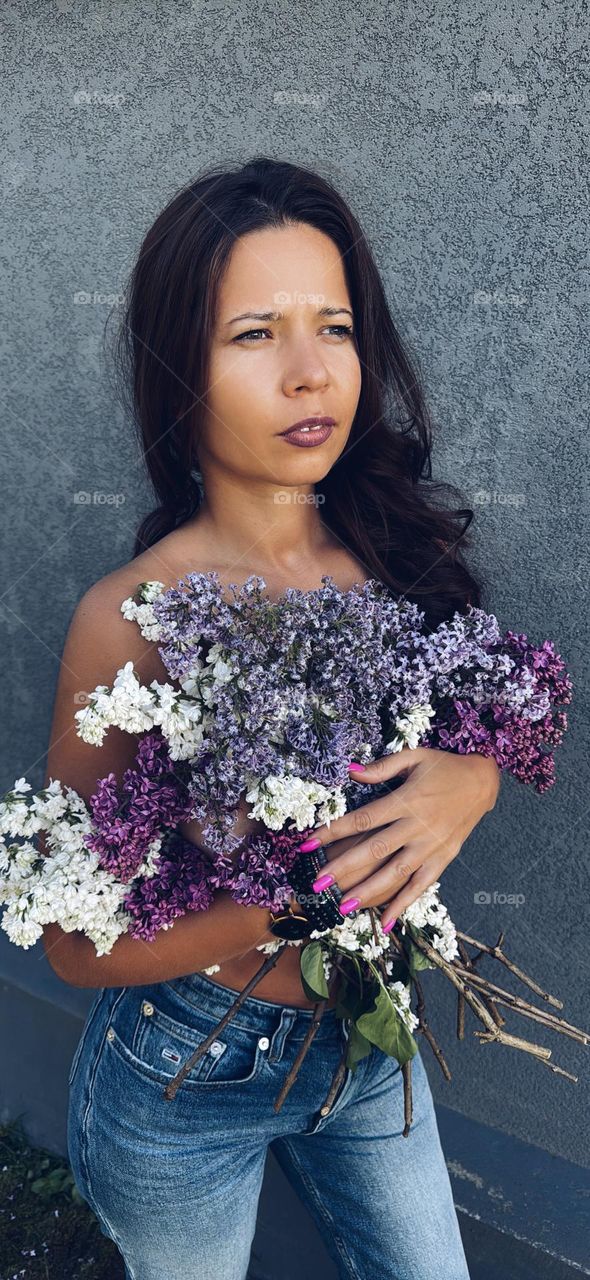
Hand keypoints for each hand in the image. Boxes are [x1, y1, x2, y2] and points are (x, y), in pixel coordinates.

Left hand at [305, 748, 500, 928]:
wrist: (483, 781)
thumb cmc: (443, 766)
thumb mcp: (413, 757)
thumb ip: (381, 768)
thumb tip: (349, 770)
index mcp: (406, 800)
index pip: (362, 818)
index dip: (333, 831)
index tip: (308, 843)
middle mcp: (417, 826)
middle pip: (374, 850)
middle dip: (344, 868)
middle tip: (317, 884)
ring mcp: (431, 845)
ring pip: (396, 873)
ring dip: (369, 892)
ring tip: (342, 907)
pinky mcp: (443, 858)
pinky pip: (421, 885)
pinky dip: (403, 904)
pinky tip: (385, 923)